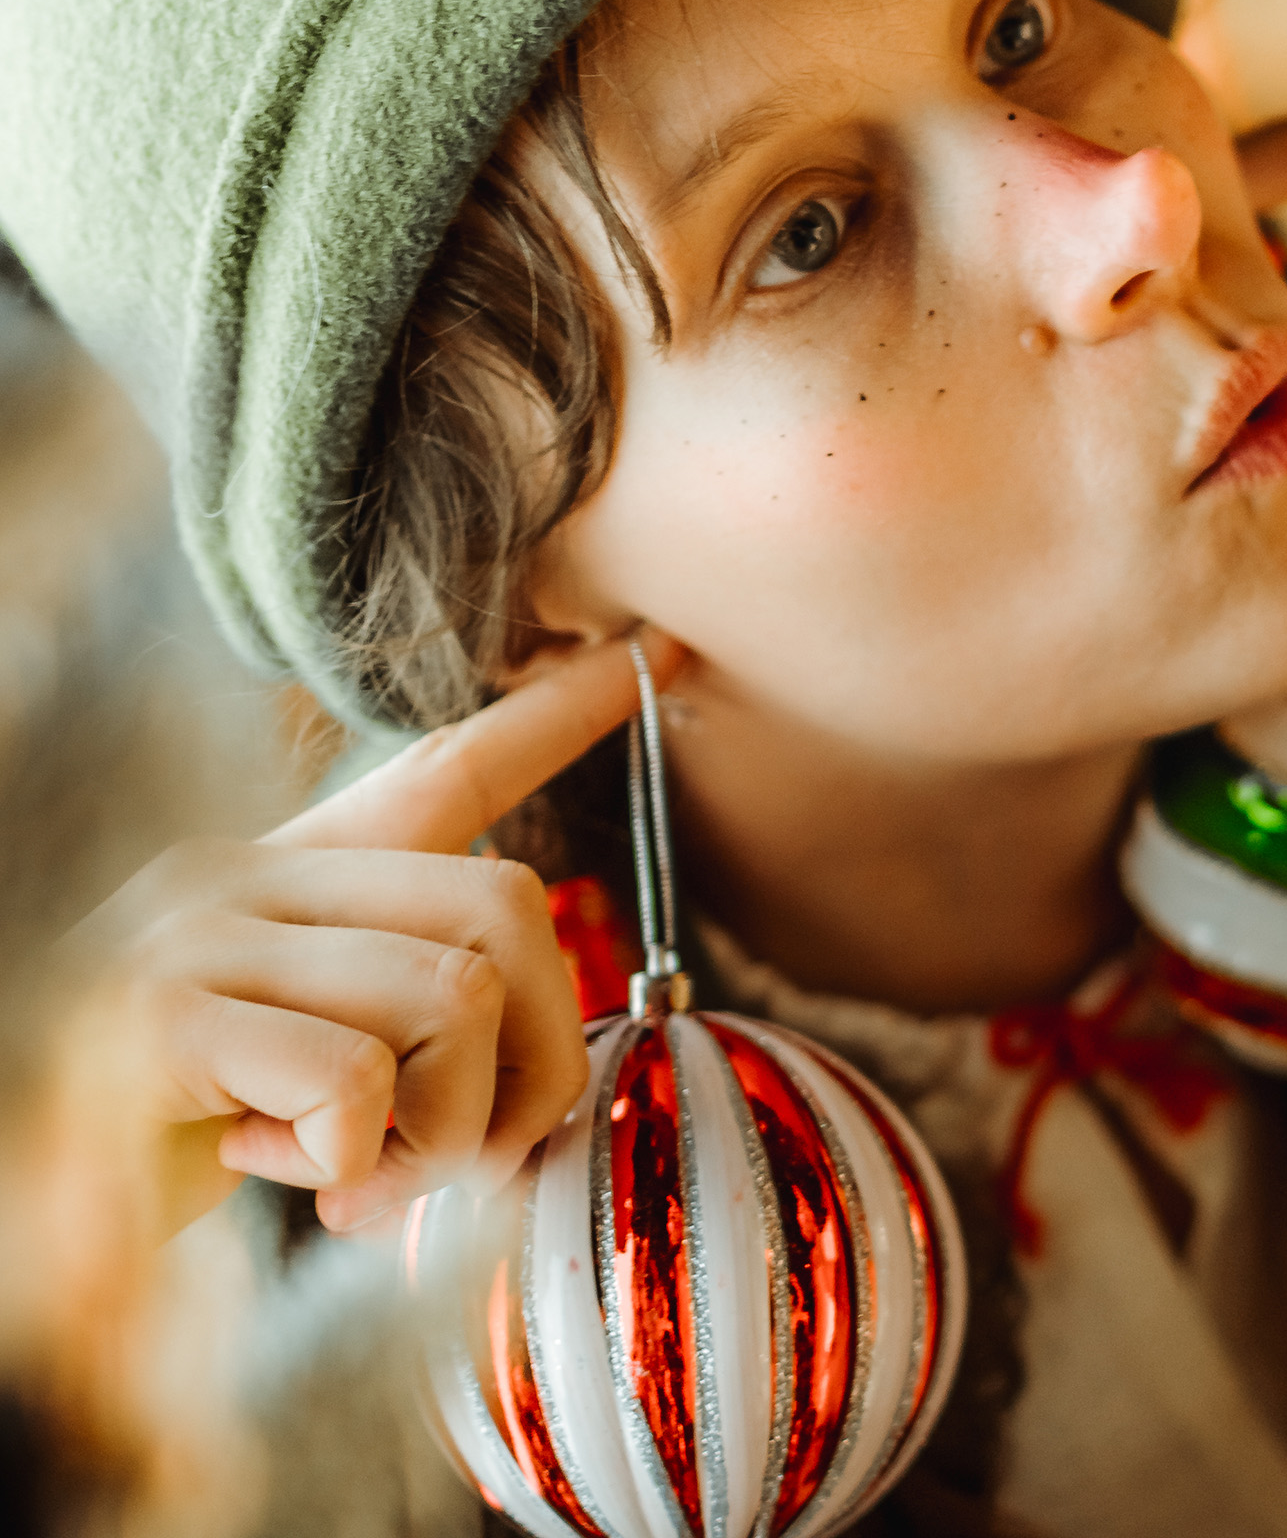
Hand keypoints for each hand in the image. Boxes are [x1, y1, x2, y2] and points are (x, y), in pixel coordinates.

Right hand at [72, 631, 685, 1236]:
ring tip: (363, 1182)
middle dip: (540, 1058)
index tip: (652, 655)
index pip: (448, 767)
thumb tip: (532, 1094)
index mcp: (284, 876)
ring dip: (447, 1130)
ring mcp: (198, 935)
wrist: (12, 1202)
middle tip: (470, 1161)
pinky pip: (357, 1078)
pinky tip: (275, 1172)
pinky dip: (351, 1156)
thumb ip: (412, 1049)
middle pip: (507, 907)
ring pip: (458, 996)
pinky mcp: (163, 1019)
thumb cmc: (154, 1142)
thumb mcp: (302, 1077)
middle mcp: (242, 873)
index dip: (557, 715)